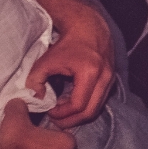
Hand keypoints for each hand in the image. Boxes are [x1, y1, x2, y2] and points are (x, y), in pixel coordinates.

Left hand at [26, 0, 115, 128]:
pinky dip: (86, 106)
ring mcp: (111, 78)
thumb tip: (36, 100)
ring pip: (97, 108)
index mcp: (90, 72)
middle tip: (56, 121)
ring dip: (79, 115)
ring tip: (63, 114)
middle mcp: (105, 77)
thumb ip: (35, 80)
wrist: (88, 27)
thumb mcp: (46, 60)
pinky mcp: (111, 79)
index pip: (78, 105)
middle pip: (91, 112)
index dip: (62, 113)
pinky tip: (72, 103)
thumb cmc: (66, 43)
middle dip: (72, 120)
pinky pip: (100, 100)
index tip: (49, 111)